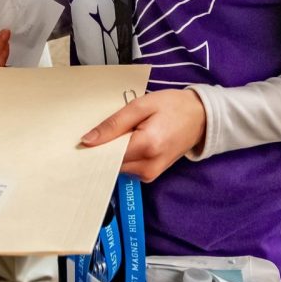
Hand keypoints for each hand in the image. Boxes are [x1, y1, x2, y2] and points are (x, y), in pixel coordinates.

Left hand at [81, 89, 206, 182]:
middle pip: (111, 164)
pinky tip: (127, 141)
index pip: (107, 156)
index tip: (79, 141)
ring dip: (113, 152)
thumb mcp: (141, 106)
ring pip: (118, 167)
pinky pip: (127, 168)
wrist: (201, 117)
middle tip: (101, 131)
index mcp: (146, 147)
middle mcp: (148, 167)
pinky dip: (122, 156)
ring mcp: (150, 174)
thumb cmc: (172, 106)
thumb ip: (114, 124)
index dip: (93, 147)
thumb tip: (87, 140)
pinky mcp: (151, 175)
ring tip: (120, 133)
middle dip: (103, 149)